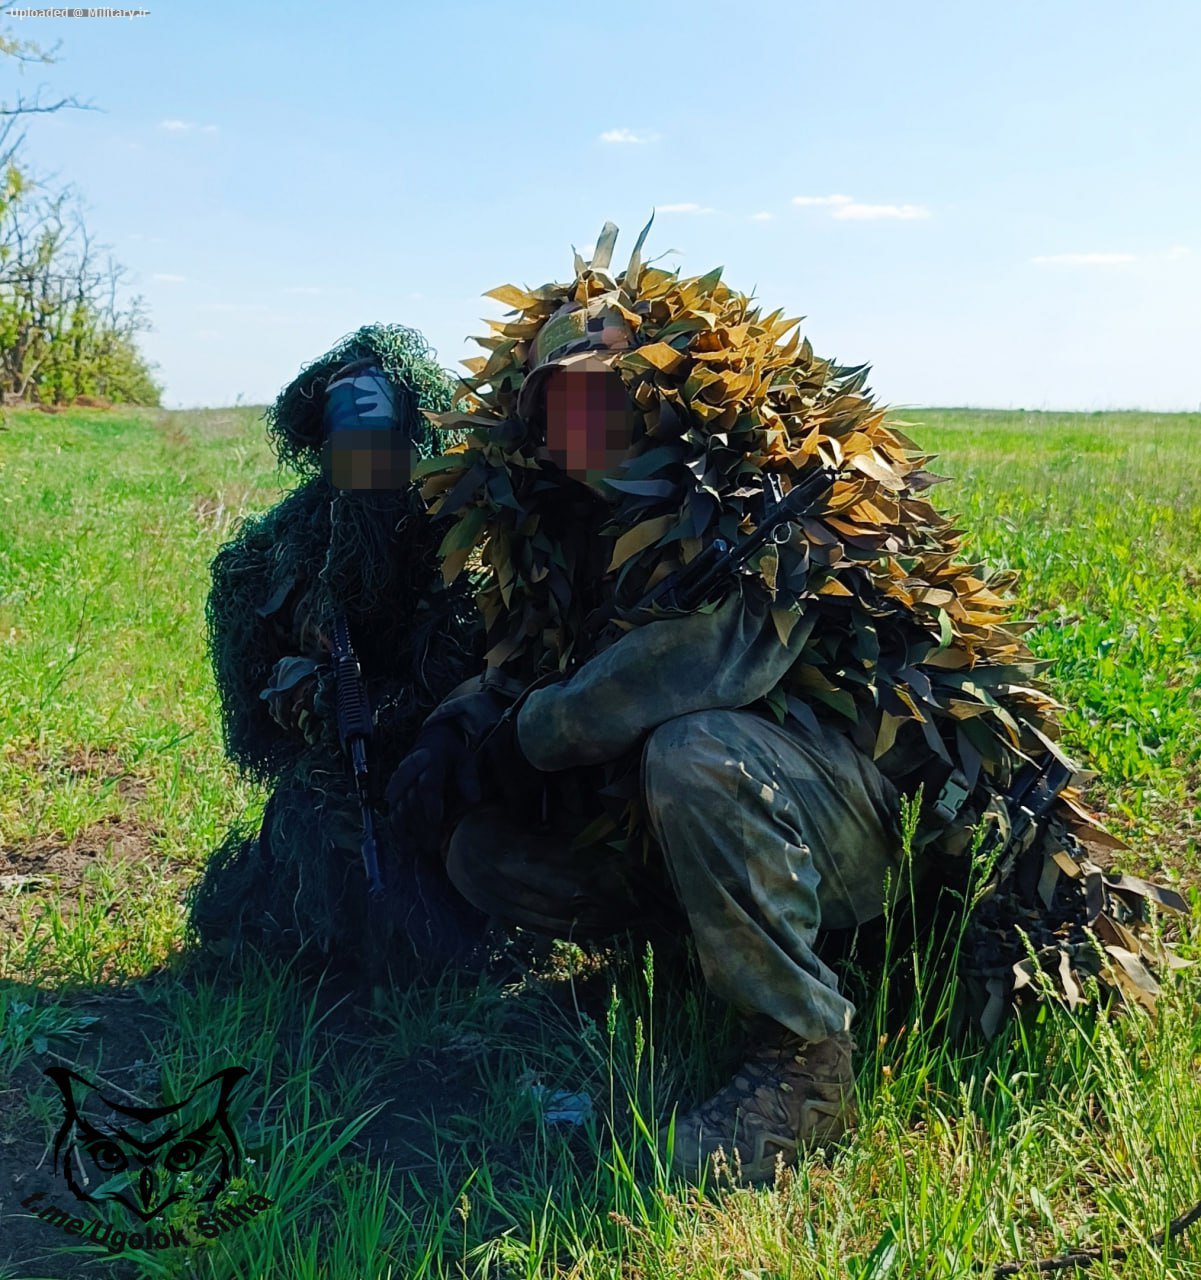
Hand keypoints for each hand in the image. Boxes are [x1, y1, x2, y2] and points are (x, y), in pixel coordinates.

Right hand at [386, 722, 483, 853]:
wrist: (432, 738)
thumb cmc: (451, 751)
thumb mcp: (465, 758)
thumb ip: (468, 777)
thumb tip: (473, 799)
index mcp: (430, 759)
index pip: (428, 785)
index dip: (431, 805)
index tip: (436, 821)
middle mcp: (410, 770)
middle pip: (410, 800)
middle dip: (418, 823)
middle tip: (429, 844)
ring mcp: (399, 780)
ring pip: (397, 806)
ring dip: (405, 827)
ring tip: (416, 848)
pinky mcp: (394, 789)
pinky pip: (391, 809)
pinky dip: (396, 825)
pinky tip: (404, 841)